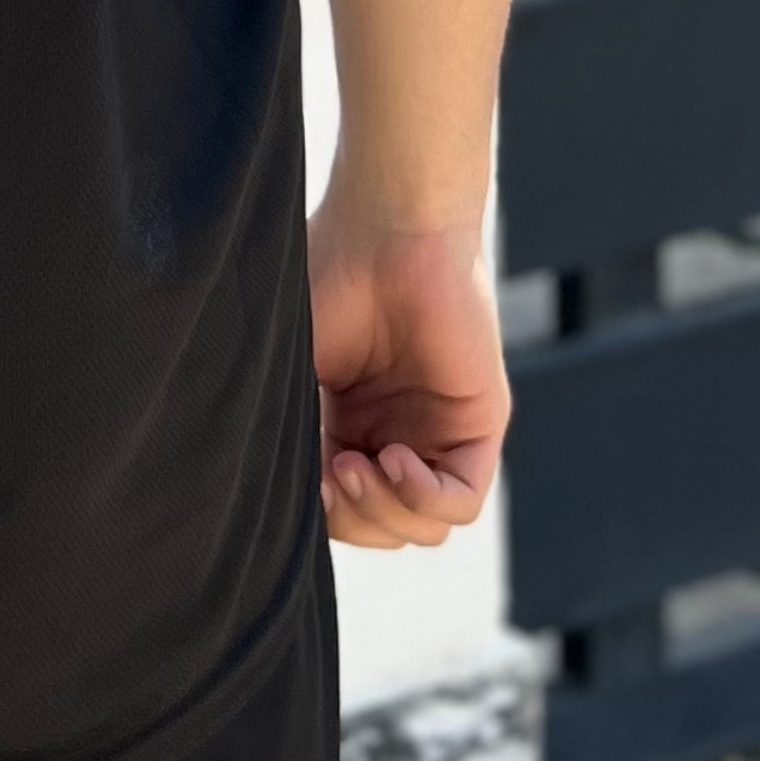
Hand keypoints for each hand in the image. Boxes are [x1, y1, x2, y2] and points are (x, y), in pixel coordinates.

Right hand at [307, 217, 508, 550]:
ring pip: (422, 526)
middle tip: (330, 476)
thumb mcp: (291, 372)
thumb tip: (280, 504)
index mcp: (348, 424)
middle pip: (383, 529)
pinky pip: (460, 499)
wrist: (382, 231)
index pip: (343, 511)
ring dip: (383, 513)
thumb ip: (290, 437)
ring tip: (357, 466)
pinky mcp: (479, 423)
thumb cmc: (325, 277)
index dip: (321, 516)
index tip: (297, 483)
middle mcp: (395, 433)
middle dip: (351, 520)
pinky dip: (422, 497)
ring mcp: (438, 431)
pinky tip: (394, 458)